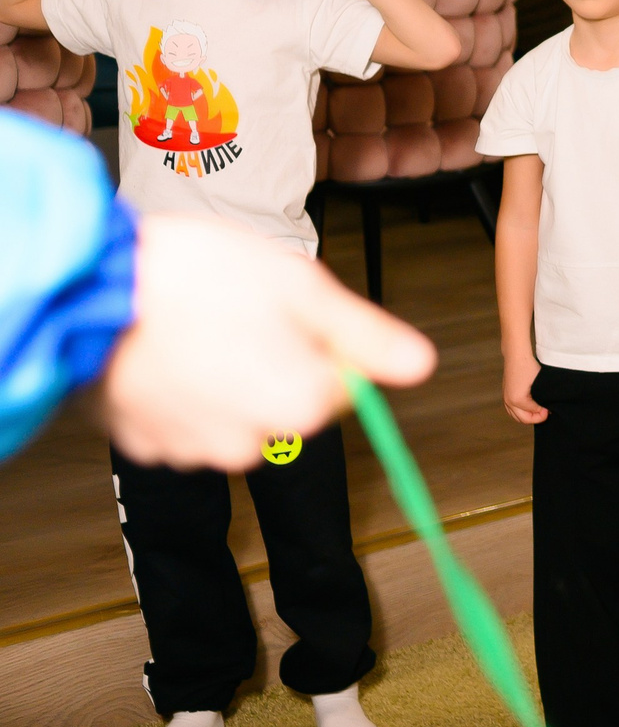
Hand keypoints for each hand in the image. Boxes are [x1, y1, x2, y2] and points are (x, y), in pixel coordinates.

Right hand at [100, 214, 436, 469]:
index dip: (317, 344)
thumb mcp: (300, 288)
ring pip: (235, 414)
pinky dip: (179, 394)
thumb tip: (421, 365)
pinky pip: (183, 421)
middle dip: (271, 364)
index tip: (282, 313)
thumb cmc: (196, 276)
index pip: (340, 388)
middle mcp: (250, 445)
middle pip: (287, 404)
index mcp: (300, 407)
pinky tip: (161, 353)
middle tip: (231, 314)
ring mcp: (192, 449)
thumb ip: (364, 335)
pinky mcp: (145, 444)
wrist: (88, 287)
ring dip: (224, 380)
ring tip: (190, 329)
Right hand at [502, 348, 546, 425]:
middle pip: (523, 419)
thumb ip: (541, 399)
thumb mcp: (539, 385)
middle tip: (546, 411)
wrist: (516, 356)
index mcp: (517, 400)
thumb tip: (546, 408)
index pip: (532, 414)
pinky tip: (531, 407)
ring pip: (516, 416)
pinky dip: (521, 412)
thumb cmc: (529, 367)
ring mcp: (505, 399)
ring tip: (539, 409)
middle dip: (536, 418)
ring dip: (528, 416)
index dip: (543, 414)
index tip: (549, 409)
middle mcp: (509, 401)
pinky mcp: (505, 395)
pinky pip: (512, 410)